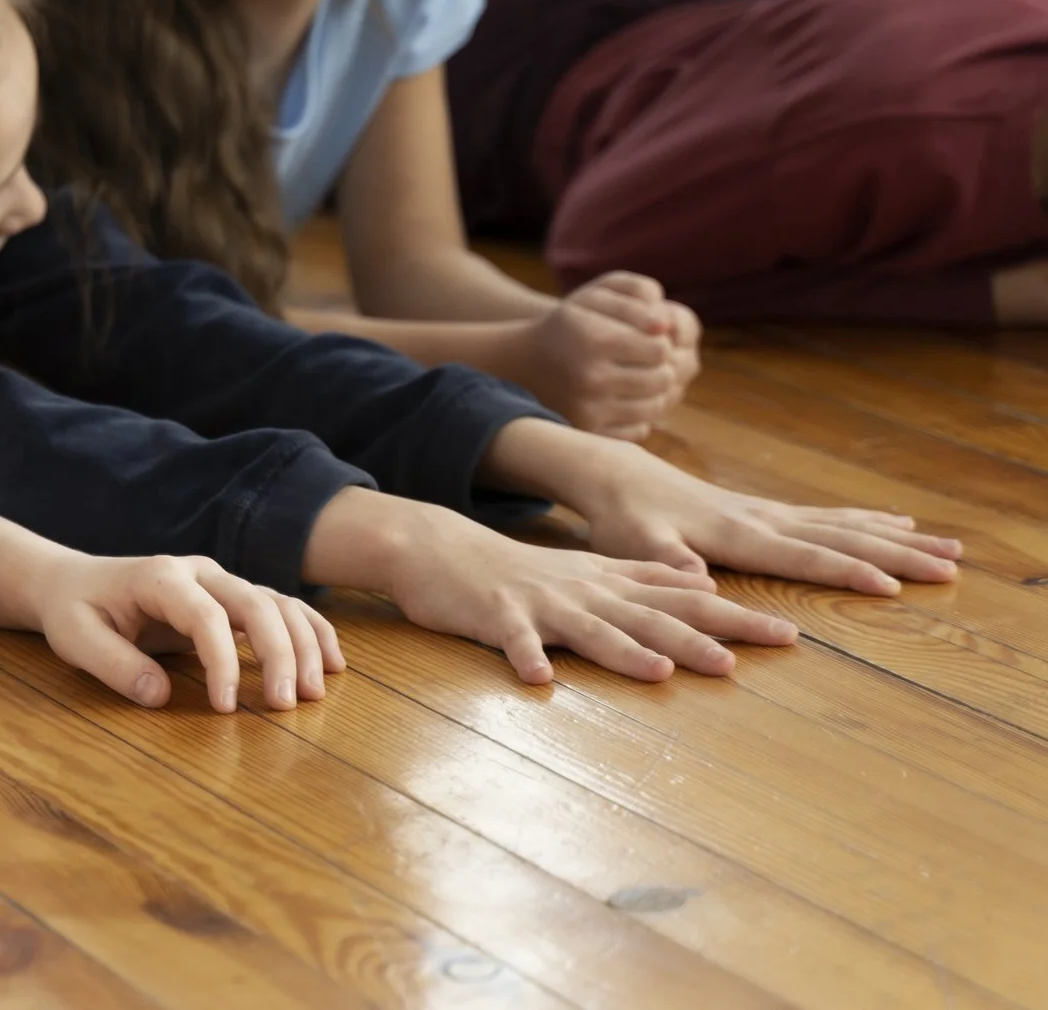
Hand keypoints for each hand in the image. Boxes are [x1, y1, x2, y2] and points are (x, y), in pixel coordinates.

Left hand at [31, 553, 340, 711]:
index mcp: (161, 578)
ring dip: (303, 645)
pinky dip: (310, 631)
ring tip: (314, 694)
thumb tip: (160, 696)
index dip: (223, 662)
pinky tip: (333, 664)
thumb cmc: (75, 611)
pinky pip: (282, 607)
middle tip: (287, 707)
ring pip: (277, 602)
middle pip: (255, 602)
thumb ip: (114, 665)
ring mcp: (219, 582)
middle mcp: (199, 573)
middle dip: (279, 653)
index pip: (206, 617)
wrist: (74, 583)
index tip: (225, 708)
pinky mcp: (230, 597)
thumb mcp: (76, 639)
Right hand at [380, 503, 798, 682]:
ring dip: (624, 650)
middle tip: (746, 661)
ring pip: (592, 629)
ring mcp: (543, 603)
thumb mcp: (587, 571)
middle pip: (651, 617)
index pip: (686, 600)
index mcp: (611, 584)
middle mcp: (587, 591)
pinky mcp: (498, 616)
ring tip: (660, 672)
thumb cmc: (516, 570)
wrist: (442, 548)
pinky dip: (526, 657)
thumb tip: (701, 584)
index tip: (788, 634)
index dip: (736, 616)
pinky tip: (538, 681)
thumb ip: (642, 578)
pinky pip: (515, 640)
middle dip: (699, 638)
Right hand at [518, 272, 701, 439]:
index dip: (658, 344)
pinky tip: (621, 401)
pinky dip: (637, 417)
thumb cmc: (567, 327)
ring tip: (636, 381)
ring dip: (651, 394)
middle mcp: (590, 376)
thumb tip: (667, 327)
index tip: (645, 342)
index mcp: (594, 339)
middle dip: (659, 369)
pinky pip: (638, 429)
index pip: (660, 348)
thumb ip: (634, 307)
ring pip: (655, 407)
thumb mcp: (592, 301)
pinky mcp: (588, 430)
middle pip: (662, 379)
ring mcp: (588, 408)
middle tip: (643, 363)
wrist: (520, 363)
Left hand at [574, 448, 962, 594]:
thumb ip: (665, 561)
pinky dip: (868, 521)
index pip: (802, 555)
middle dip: (898, 554)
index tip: (890, 585)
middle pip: (843, 537)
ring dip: (897, 538)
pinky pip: (829, 517)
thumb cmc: (624, 519)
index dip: (845, 570)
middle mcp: (763, 519)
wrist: (619, 476)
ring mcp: (769, 512)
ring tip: (949, 548)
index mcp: (737, 534)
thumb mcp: (634, 544)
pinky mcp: (767, 510)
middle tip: (953, 565)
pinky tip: (899, 525)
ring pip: (846, 524)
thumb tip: (697, 581)